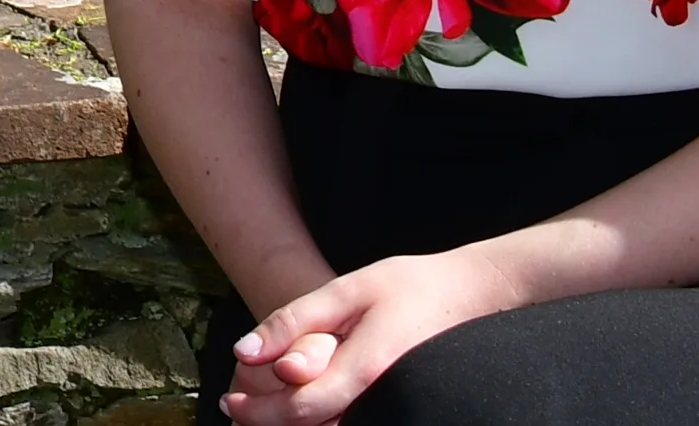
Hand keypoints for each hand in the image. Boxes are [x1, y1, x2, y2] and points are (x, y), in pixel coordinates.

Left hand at [225, 251, 524, 425]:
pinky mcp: (396, 408)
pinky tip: (295, 401)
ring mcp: (393, 408)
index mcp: (369, 367)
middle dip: (268, 422)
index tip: (229, 398)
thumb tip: (242, 354)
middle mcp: (383, 398)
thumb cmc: (408, 287)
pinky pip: (350, 420)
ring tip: (255, 409)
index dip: (260, 411)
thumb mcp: (344, 291)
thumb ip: (293, 322)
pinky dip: (316, 416)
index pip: (303, 407)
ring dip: (289, 422)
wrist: (470, 297)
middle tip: (233, 407)